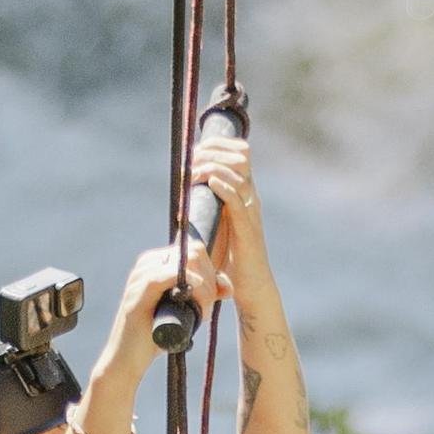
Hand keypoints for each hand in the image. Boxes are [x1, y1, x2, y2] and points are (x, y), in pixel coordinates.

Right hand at [86, 223, 215, 433]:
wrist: (126, 362)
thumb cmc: (154, 338)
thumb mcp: (184, 313)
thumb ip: (204, 297)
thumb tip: (228, 288)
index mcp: (156, 262)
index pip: (195, 250)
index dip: (211, 271)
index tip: (215, 297)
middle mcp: (147, 263)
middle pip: (194, 253)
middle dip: (210, 280)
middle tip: (206, 310)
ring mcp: (140, 276)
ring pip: (185, 263)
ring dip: (203, 288)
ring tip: (201, 314)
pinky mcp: (137, 293)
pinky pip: (167, 275)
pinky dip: (187, 283)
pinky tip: (195, 297)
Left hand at [185, 116, 264, 289]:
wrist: (251, 288)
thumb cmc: (230, 262)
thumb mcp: (215, 230)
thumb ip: (204, 215)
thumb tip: (182, 206)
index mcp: (244, 194)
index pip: (239, 153)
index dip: (219, 144)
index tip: (196, 148)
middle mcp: (250, 198)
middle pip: (240, 156)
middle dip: (214, 152)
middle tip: (192, 160)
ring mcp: (251, 212)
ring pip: (238, 175)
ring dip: (214, 168)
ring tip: (194, 173)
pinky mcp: (248, 229)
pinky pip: (238, 202)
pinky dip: (224, 188)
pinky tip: (209, 183)